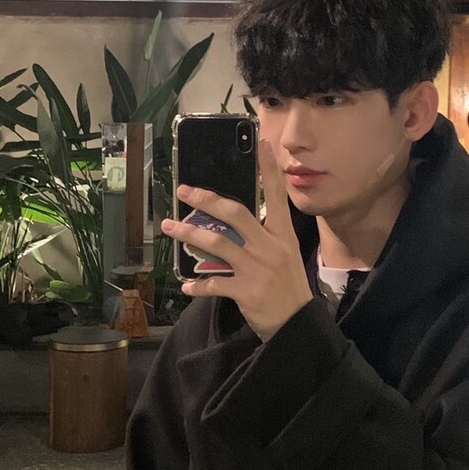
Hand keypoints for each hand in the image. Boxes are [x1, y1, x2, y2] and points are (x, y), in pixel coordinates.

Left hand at [161, 140, 312, 341]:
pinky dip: (197, 285)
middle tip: (184, 191)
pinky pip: (214, 284)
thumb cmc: (290, 289)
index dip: (268, 169)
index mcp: (282, 236)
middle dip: (206, 199)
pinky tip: (186, 286)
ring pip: (216, 244)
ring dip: (188, 234)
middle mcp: (269, 247)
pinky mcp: (246, 292)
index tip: (259, 143)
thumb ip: (266, 237)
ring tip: (169, 227)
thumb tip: (237, 221)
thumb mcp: (287, 256)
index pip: (277, 196)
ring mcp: (257, 269)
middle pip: (235, 214)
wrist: (298, 326)